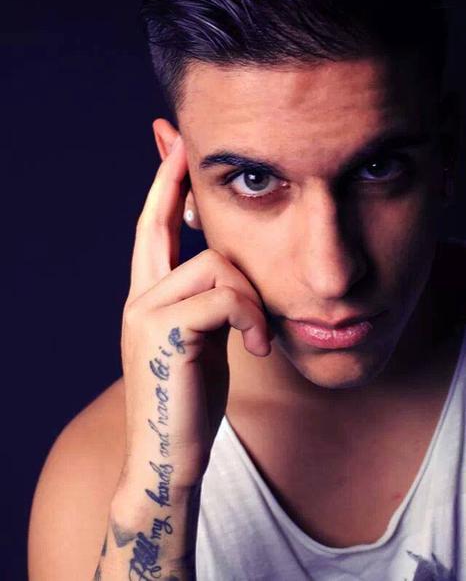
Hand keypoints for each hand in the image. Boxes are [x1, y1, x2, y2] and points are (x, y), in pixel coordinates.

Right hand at [117, 129, 270, 498]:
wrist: (170, 457)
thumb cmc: (191, 399)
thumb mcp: (203, 340)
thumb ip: (208, 302)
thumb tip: (230, 271)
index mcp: (148, 298)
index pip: (151, 229)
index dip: (161, 186)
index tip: (171, 147)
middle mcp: (138, 297)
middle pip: (159, 224)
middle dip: (170, 180)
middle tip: (179, 144)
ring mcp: (145, 312)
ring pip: (214, 262)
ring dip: (251, 295)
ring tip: (259, 336)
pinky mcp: (164, 332)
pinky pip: (223, 296)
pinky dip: (251, 317)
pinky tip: (258, 348)